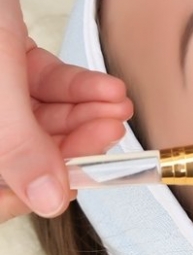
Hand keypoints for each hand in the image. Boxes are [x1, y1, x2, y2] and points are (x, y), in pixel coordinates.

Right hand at [0, 0, 132, 221]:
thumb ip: (19, 142)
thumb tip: (49, 200)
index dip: (36, 190)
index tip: (80, 181)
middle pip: (24, 151)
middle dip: (72, 144)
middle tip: (110, 133)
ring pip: (41, 118)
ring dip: (85, 115)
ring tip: (118, 106)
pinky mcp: (6, 54)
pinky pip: (47, 84)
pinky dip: (80, 88)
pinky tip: (109, 89)